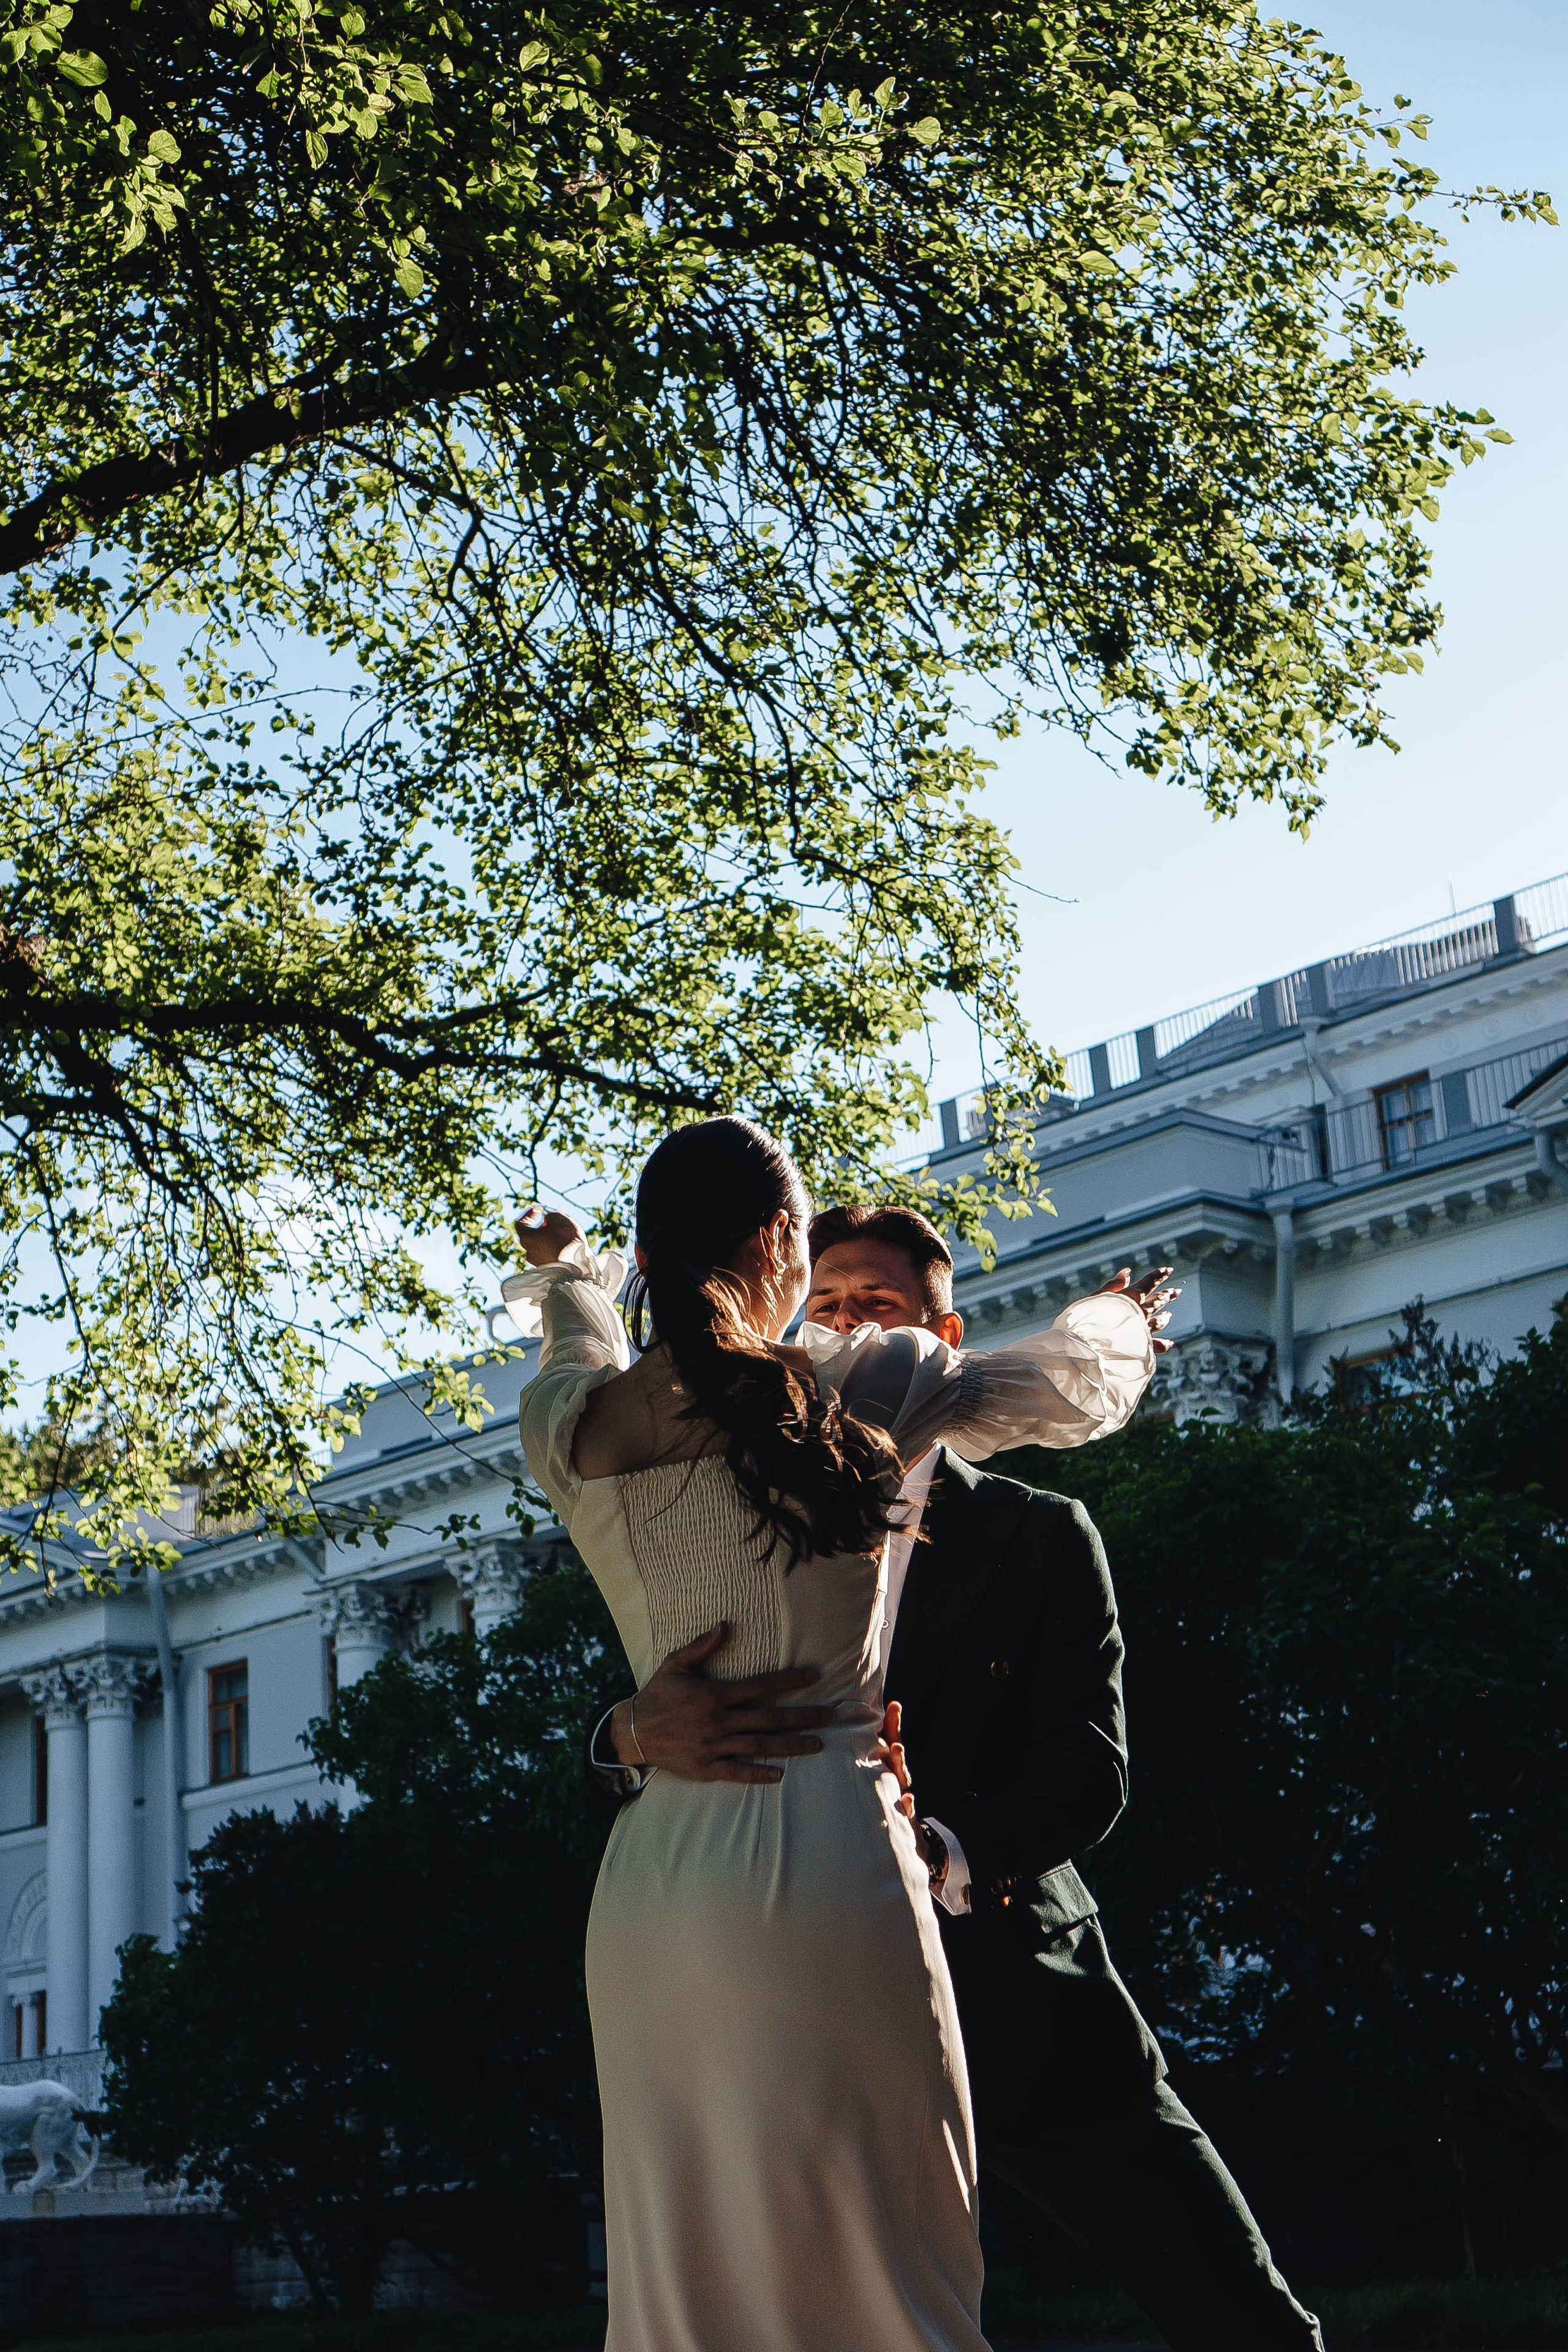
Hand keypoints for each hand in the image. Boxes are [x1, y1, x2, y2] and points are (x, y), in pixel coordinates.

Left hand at [513, 1203, 583, 1266]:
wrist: (577, 1264)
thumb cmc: (565, 1238)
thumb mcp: (557, 1218)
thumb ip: (550, 1216)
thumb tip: (549, 1221)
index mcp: (526, 1238)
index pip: (520, 1224)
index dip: (528, 1214)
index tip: (539, 1209)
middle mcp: (529, 1252)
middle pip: (532, 1235)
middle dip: (542, 1226)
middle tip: (554, 1219)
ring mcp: (538, 1263)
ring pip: (542, 1245)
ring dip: (550, 1236)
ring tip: (563, 1230)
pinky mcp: (550, 1270)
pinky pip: (550, 1254)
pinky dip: (555, 1247)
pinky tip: (566, 1243)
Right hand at [610, 1625, 838, 1785]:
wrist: (631, 1732)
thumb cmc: (657, 1694)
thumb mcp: (676, 1664)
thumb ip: (702, 1646)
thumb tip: (726, 1625)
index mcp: (714, 1694)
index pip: (761, 1685)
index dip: (790, 1679)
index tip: (816, 1675)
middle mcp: (718, 1721)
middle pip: (770, 1718)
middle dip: (804, 1716)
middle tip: (833, 1716)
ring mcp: (713, 1746)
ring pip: (760, 1746)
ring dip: (791, 1745)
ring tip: (817, 1744)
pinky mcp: (705, 1767)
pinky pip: (736, 1772)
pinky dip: (758, 1774)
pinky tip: (780, 1775)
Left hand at [873, 1701, 946, 1888]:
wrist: (904, 1856)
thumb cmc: (883, 1820)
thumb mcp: (878, 1795)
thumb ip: (871, 1772)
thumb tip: (851, 1745)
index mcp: (886, 1775)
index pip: (889, 1745)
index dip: (891, 1724)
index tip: (892, 1703)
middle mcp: (895, 1785)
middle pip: (896, 1755)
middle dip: (895, 1732)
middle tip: (894, 1710)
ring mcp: (900, 1803)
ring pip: (900, 1779)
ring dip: (898, 1762)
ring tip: (896, 1747)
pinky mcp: (903, 1825)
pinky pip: (905, 1814)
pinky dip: (906, 1806)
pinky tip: (906, 1800)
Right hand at [1096, 1264, 1179, 1353]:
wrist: (1092, 1345)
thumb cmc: (1089, 1319)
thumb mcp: (1097, 1297)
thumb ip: (1113, 1285)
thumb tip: (1127, 1272)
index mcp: (1131, 1298)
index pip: (1148, 1283)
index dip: (1158, 1276)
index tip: (1169, 1270)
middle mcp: (1140, 1312)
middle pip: (1157, 1301)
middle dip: (1166, 1295)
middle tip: (1176, 1291)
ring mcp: (1142, 1329)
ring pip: (1158, 1321)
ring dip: (1164, 1317)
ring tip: (1169, 1315)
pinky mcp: (1139, 1345)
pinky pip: (1155, 1344)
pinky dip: (1163, 1344)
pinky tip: (1169, 1343)